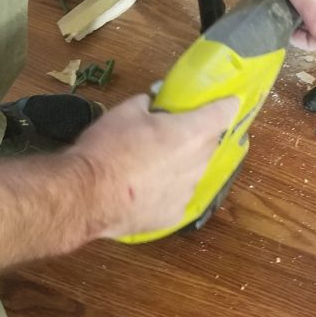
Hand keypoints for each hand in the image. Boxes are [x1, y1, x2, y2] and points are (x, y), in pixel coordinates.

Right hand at [68, 94, 237, 238]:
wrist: (87, 195)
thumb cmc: (108, 148)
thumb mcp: (124, 111)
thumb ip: (147, 104)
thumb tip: (151, 105)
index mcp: (191, 133)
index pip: (224, 113)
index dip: (226, 104)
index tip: (228, 102)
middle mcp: (198, 162)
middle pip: (208, 144)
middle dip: (195, 136)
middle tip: (171, 133)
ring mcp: (188, 191)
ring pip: (193, 171)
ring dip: (181, 165)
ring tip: (151, 165)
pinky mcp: (175, 215)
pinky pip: (177, 196)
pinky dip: (166, 191)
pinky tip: (144, 190)